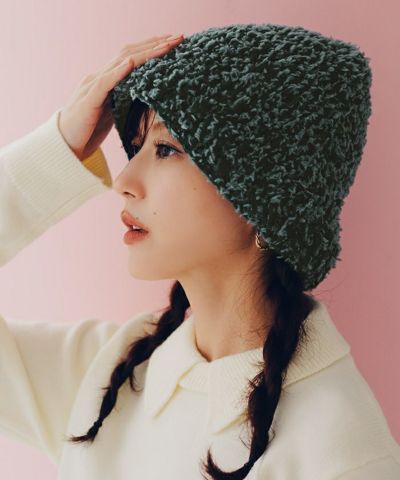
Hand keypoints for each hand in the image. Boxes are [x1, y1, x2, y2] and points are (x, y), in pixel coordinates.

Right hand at [58, 33, 183, 160]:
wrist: (64, 145)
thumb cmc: (87, 131)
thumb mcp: (112, 114)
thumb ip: (125, 102)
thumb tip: (147, 101)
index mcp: (107, 81)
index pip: (132, 59)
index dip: (152, 49)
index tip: (173, 44)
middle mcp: (100, 78)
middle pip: (130, 55)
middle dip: (155, 45)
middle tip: (178, 38)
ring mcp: (92, 86)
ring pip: (120, 63)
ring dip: (145, 53)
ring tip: (165, 46)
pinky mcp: (88, 100)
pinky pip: (104, 82)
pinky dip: (118, 71)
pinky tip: (131, 63)